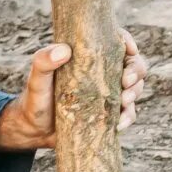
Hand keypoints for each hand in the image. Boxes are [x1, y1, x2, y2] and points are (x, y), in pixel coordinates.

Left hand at [0, 29, 149, 150]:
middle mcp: (103, 72)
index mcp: (89, 56)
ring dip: (135, 94)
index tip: (130, 50)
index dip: (127, 41)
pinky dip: (128, 117)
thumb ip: (43, 61)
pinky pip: (128, 113)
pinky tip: (119, 124)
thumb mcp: (36, 78)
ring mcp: (109, 93)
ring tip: (124, 102)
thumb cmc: (35, 98)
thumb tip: (63, 51)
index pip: (115, 41)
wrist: (34, 130)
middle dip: (136, 71)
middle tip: (125, 82)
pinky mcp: (109, 113)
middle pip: (133, 64)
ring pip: (135, 88)